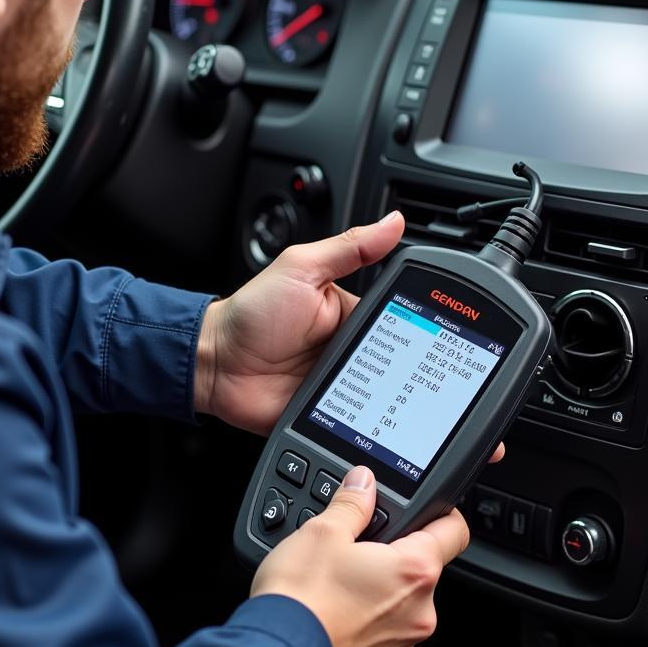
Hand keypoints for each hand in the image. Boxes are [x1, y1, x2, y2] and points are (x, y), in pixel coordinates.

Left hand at [195, 212, 405, 435]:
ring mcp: (338, 382)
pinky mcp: (327, 413)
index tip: (433, 328)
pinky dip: (363, 424)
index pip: (396, 317)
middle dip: (402, 366)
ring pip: (379, 395)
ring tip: (388, 397)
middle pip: (393, 360)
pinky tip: (369, 422)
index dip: (414, 322)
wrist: (214, 363)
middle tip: (402, 368)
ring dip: (384, 397)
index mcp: (350, 311)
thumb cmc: (251, 313)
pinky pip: (355, 422)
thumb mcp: (302, 268)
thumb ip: (349, 248)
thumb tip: (393, 222)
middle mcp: (347, 347)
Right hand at [251, 465, 467, 646]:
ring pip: (401, 602)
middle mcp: (419, 612)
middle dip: (393, 555)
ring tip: (337, 583)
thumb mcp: (322, 531)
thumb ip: (352, 502)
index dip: (440, 512)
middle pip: (422, 568)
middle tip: (356, 548)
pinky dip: (365, 619)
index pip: (454, 531)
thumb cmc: (301, 600)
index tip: (424, 509)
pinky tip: (334, 610)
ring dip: (378, 589)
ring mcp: (401, 645)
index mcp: (414, 571)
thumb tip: (363, 483)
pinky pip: (383, 632)